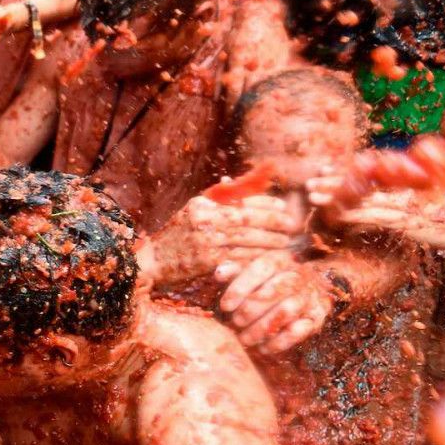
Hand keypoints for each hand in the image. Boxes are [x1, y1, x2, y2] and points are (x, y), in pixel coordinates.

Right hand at [146, 194, 301, 282]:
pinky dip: (257, 258)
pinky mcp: (207, 261)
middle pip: (248, 218)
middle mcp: (204, 219)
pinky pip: (240, 258)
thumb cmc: (177, 235)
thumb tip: (240, 182)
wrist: (152, 262)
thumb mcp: (192, 211)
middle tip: (292, 225)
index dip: (265, 202)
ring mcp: (205, 240)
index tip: (282, 206)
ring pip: (248, 238)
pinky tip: (269, 259)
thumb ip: (216, 198)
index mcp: (202, 204)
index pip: (241, 199)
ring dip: (270, 241)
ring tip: (284, 243)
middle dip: (274, 221)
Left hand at [218, 252, 332, 353]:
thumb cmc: (270, 280)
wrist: (312, 285)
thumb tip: (219, 274)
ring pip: (285, 312)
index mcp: (279, 260)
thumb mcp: (253, 270)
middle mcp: (297, 275)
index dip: (240, 288)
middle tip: (234, 323)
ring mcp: (309, 296)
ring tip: (244, 339)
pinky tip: (261, 348)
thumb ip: (235, 271)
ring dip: (261, 329)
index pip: (260, 269)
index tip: (225, 306)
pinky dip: (278, 343)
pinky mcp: (316, 317)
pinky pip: (298, 332)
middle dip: (249, 311)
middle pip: (273, 292)